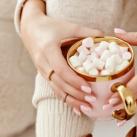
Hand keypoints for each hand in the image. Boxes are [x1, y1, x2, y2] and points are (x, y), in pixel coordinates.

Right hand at [21, 0, 104, 114]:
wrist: (30, 29)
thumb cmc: (51, 26)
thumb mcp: (68, 26)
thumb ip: (86, 32)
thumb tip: (106, 36)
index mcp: (48, 49)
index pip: (61, 70)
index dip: (75, 81)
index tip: (88, 88)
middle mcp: (43, 62)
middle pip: (60, 83)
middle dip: (76, 94)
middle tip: (92, 100)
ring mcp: (42, 71)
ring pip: (57, 90)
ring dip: (72, 101)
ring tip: (87, 108)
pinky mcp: (45, 76)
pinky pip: (56, 90)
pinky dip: (67, 100)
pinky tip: (78, 110)